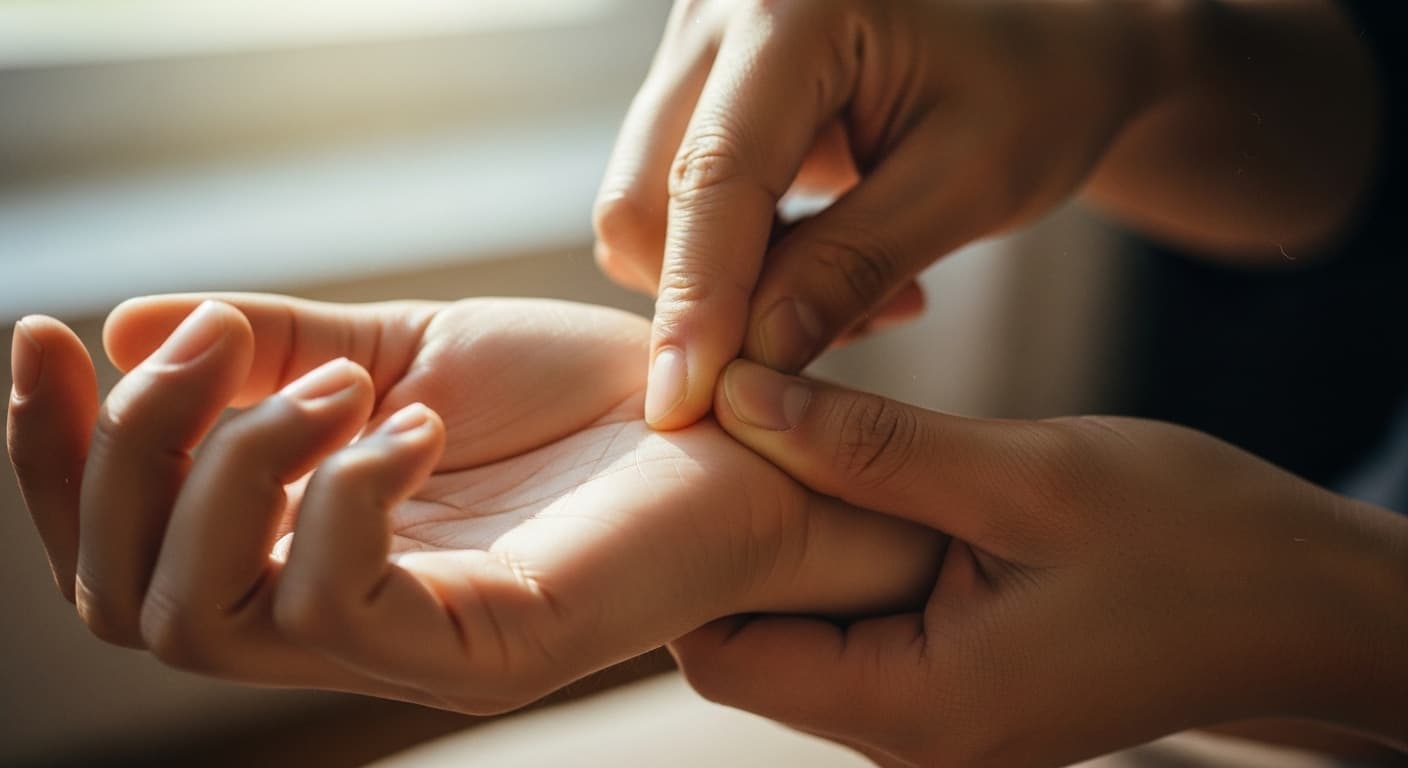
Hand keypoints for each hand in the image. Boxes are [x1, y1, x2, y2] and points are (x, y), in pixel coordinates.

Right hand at [7, 295, 939, 712]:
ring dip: (228, 469)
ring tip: (319, 380)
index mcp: (306, 550)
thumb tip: (130, 326)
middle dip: (125, 456)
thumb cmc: (584, 402)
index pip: (124, 544)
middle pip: (132, 599)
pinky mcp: (484, 653)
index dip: (58, 449)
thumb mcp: (414, 347)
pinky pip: (343, 607)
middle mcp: (340, 617)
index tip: (43, 334)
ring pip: (208, 616)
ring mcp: (408, 648)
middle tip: (196, 347)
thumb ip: (280, 346)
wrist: (732, 435)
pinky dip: (343, 494)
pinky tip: (412, 422)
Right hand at [595, 0, 1166, 427]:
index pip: (715, 174)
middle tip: (842, 334)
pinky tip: (830, 259)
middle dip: (712, 299)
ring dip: (731, 287)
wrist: (1046, 37)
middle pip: (644, 196)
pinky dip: (736, 261)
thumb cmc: (1038, 89)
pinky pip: (676, 205)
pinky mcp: (703, 89)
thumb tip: (752, 364)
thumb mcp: (969, 184)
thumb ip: (854, 269)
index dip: (697, 299)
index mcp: (794, 7)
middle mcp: (722, 9)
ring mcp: (701, 47)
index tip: (685, 403)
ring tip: (864, 291)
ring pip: (648, 210)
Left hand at [670, 361, 1407, 764]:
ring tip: (809, 441)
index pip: (725, 654)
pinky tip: (870, 484)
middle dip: (743, 544)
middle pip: (757, 650)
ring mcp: (943, 727)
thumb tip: (737, 396)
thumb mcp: (1024, 476)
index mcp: (923, 710)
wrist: (1306, 606)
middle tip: (748, 426)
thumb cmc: (1195, 542)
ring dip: (802, 546)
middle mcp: (919, 743)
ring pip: (809, 639)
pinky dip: (852, 562)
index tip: (699, 447)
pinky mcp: (966, 696)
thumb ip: (870, 446)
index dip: (694, 551)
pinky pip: (866, 637)